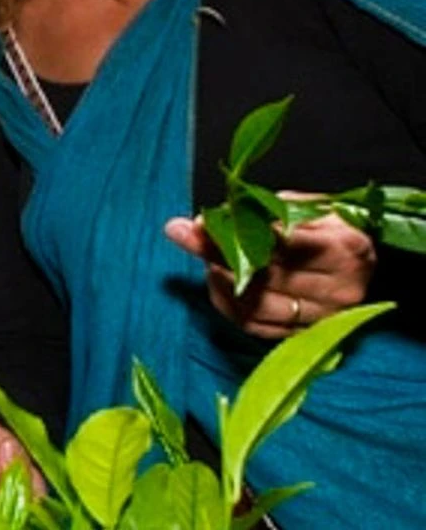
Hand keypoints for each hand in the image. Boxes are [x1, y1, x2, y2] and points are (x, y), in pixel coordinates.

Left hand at [164, 197, 375, 338]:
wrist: (360, 267)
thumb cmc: (330, 231)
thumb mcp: (307, 207)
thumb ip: (262, 210)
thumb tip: (207, 221)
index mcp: (346, 249)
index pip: (283, 244)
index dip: (237, 233)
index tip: (200, 224)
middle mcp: (341, 289)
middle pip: (266, 274)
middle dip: (216, 252)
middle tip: (182, 233)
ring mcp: (325, 318)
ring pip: (256, 304)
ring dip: (220, 279)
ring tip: (206, 258)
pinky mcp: (305, 335)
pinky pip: (254, 325)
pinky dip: (227, 303)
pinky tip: (217, 281)